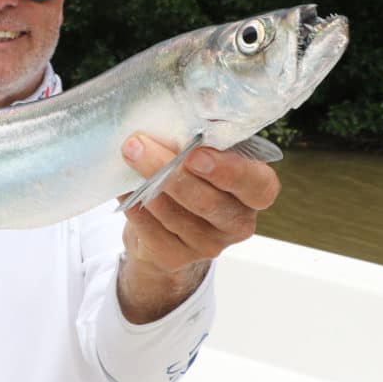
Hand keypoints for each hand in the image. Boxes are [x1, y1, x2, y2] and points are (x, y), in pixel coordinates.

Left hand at [116, 133, 279, 322]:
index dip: (231, 171)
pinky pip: (151, 230)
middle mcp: (237, 223)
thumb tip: (163, 125)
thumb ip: (197, 143)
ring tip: (128, 155)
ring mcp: (207, 245)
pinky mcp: (176, 257)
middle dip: (170, 171)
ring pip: (175, 215)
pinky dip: (134, 205)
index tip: (196, 153)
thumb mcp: (202, 156)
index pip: (258, 185)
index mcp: (254, 192)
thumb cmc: (190, 178)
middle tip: (138, 144)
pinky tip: (123, 186)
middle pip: (208, 202)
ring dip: (147, 184)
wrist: (164, 226)